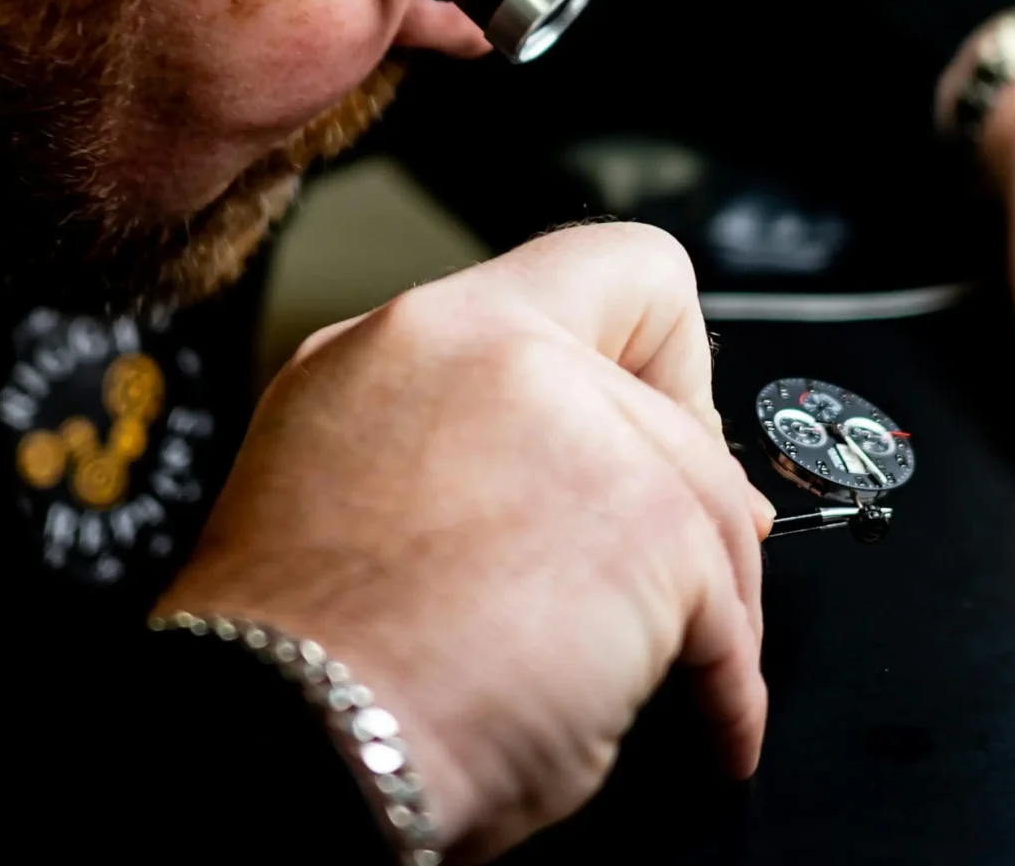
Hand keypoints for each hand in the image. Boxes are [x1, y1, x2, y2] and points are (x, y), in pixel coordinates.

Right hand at [155, 223, 772, 863]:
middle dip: (687, 506)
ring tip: (680, 683)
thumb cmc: (301, 669)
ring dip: (710, 604)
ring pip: (711, 502)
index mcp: (409, 338)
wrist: (284, 746)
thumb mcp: (341, 486)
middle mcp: (488, 349)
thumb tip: (568, 480)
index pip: (604, 269)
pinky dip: (727, 689)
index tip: (645, 436)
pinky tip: (705, 735)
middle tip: (676, 583)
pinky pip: (730, 608)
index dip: (654, 361)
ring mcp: (575, 424)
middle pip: (670, 403)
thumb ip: (462, 440)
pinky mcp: (644, 520)